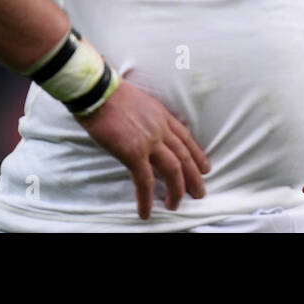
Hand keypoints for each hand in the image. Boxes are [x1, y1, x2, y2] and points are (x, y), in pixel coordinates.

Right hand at [76, 78, 210, 218]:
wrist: (98, 91)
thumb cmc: (111, 95)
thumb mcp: (141, 104)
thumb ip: (149, 119)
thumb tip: (146, 133)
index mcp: (163, 116)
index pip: (186, 138)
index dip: (197, 155)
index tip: (205, 168)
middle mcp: (161, 129)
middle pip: (185, 156)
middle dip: (194, 177)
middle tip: (200, 193)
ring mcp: (149, 141)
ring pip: (173, 169)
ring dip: (177, 190)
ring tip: (175, 205)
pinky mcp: (133, 152)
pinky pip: (144, 180)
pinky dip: (146, 198)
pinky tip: (146, 212)